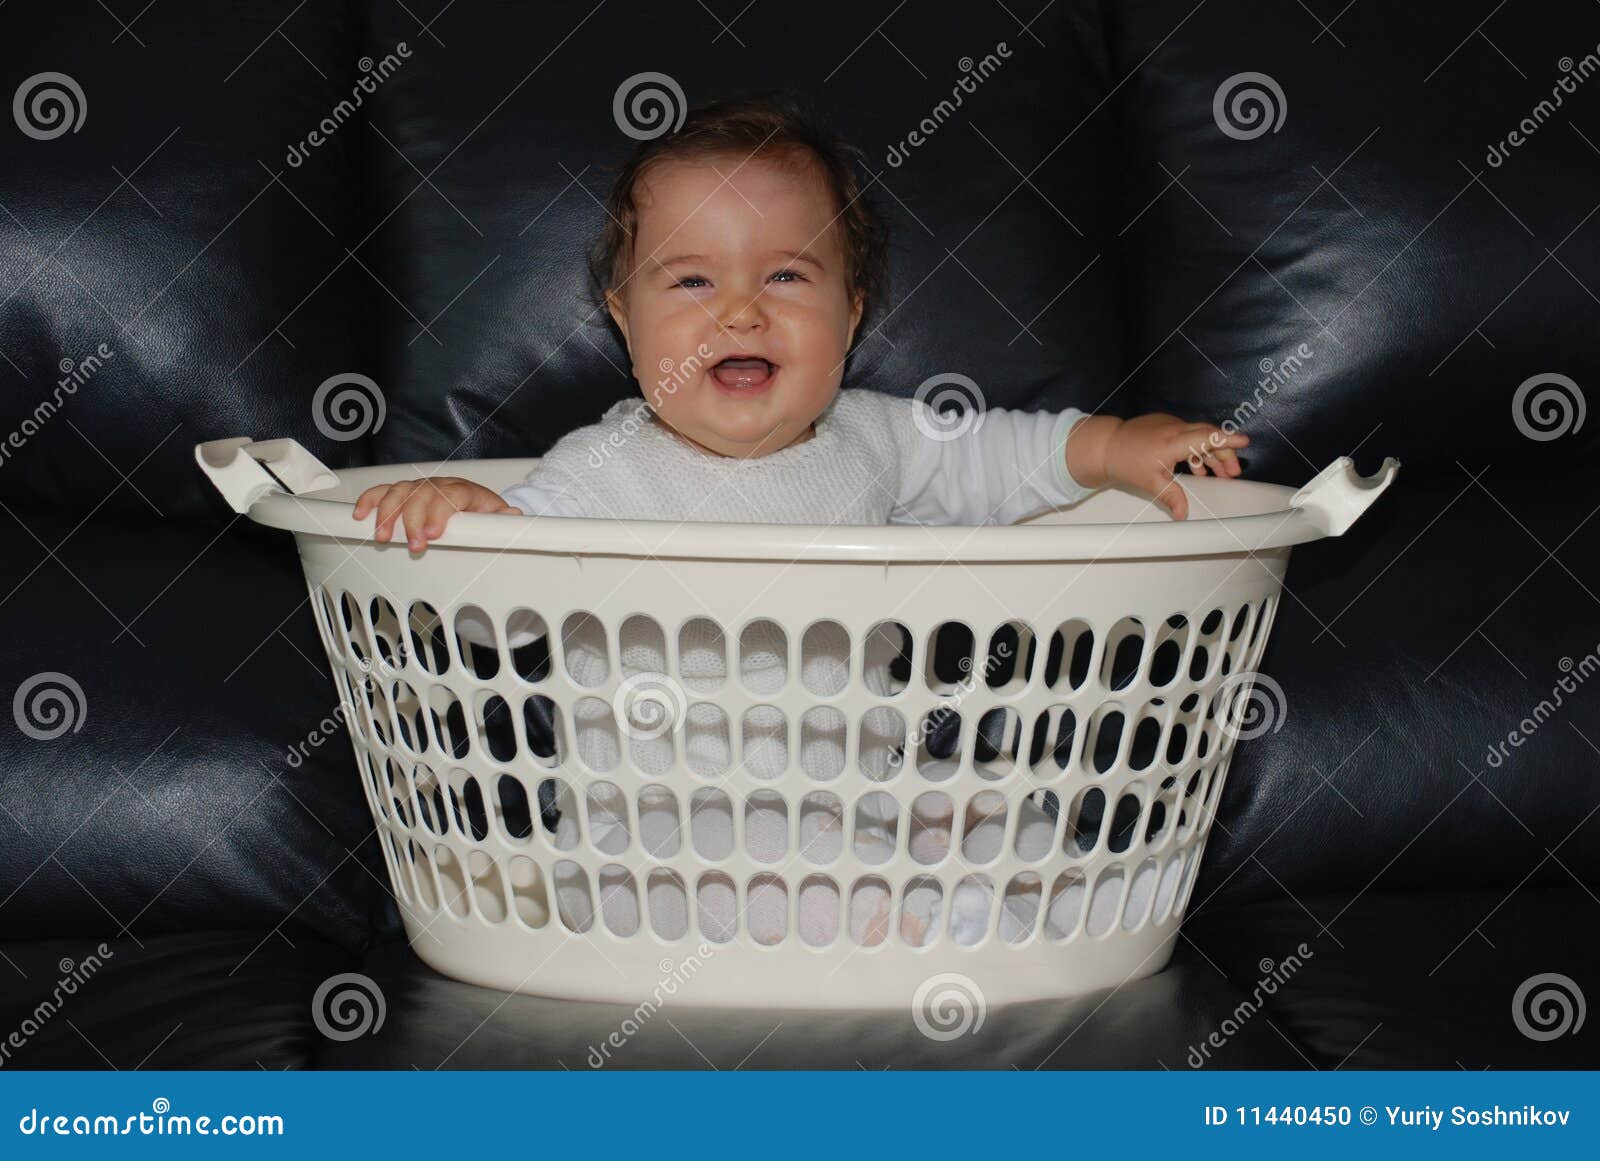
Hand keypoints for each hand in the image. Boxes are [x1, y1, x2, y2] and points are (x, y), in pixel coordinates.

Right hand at [351, 476, 522, 550]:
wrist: (473, 500)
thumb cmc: (481, 511)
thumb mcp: (495, 517)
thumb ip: (502, 520)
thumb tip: (514, 516)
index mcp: (463, 490)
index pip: (451, 496)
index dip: (441, 513)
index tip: (433, 534)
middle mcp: (438, 485)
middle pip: (422, 495)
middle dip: (414, 521)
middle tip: (415, 545)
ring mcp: (419, 487)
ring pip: (400, 492)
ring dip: (389, 514)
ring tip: (385, 537)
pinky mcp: (404, 492)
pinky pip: (383, 491)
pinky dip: (370, 501)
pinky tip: (361, 516)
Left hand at [1068, 413, 1248, 520]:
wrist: (1105, 445)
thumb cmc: (1125, 461)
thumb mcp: (1150, 483)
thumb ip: (1172, 498)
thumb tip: (1183, 515)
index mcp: (1173, 441)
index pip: (1207, 436)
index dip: (1227, 439)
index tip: (1245, 441)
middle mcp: (1174, 428)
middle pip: (1209, 437)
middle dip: (1224, 453)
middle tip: (1234, 472)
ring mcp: (1170, 424)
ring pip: (1199, 436)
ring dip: (1211, 453)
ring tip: (1221, 474)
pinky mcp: (1165, 425)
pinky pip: (1187, 435)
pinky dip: (1197, 449)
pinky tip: (1198, 468)